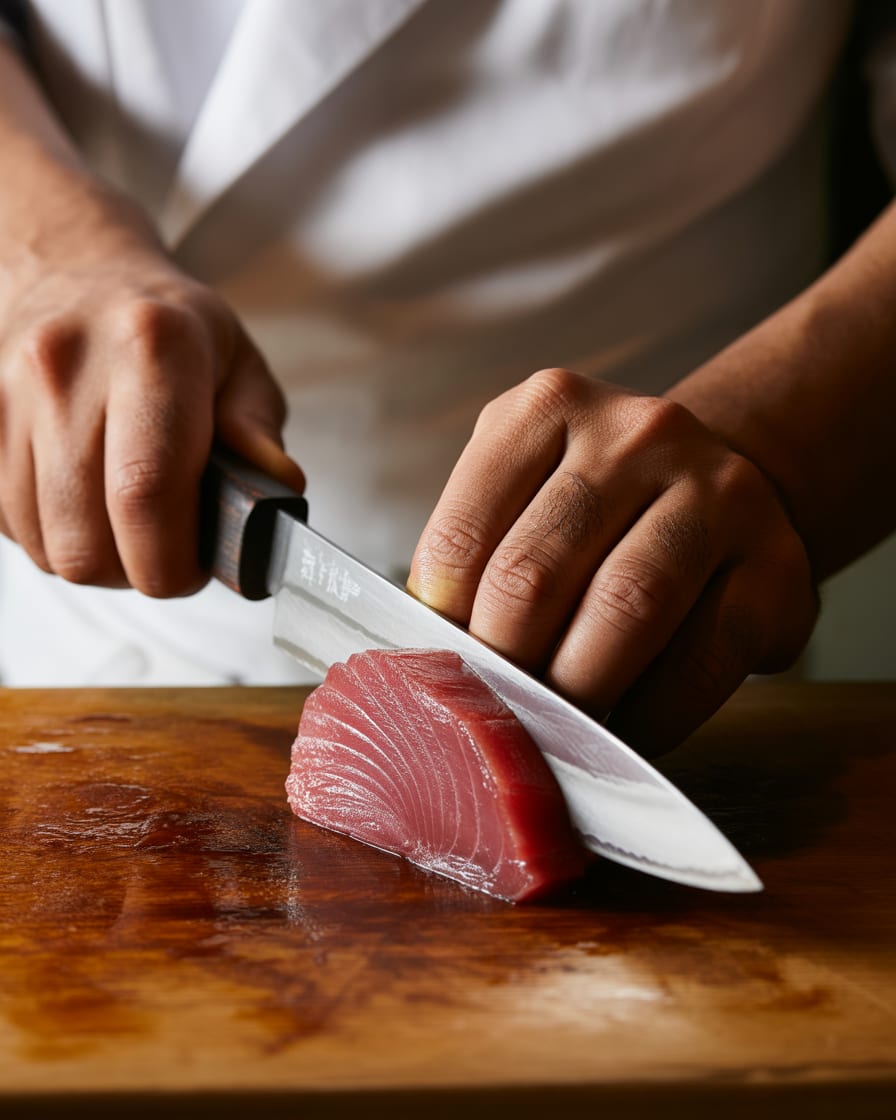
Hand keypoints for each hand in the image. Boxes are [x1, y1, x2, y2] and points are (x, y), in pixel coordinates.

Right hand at [0, 186, 302, 595]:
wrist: (72, 272)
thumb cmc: (167, 329)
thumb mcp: (238, 364)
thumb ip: (259, 429)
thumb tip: (278, 486)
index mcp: (153, 348)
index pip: (148, 492)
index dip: (171, 562)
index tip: (192, 571)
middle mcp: (68, 367)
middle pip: (87, 538)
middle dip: (135, 572)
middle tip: (166, 550)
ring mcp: (8, 393)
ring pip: (44, 545)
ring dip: (93, 559)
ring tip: (127, 524)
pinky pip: (8, 525)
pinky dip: (51, 537)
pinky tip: (84, 503)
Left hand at [408, 368, 817, 753]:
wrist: (719, 489)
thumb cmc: (595, 512)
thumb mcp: (523, 493)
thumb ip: (478, 557)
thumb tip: (433, 666)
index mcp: (548, 408)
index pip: (462, 536)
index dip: (442, 626)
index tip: (445, 670)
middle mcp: (637, 434)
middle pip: (535, 575)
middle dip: (505, 665)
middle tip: (496, 711)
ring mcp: (718, 491)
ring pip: (625, 608)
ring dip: (576, 689)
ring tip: (554, 726)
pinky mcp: (777, 565)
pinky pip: (702, 661)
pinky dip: (651, 715)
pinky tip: (624, 731)